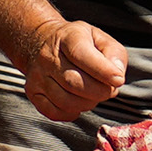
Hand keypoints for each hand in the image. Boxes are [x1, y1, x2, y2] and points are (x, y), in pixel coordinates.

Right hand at [13, 13, 133, 127]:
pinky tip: (78, 102)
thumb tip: (117, 75)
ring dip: (87, 103)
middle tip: (109, 90)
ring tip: (94, 95)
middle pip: (74, 82)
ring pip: (65, 101)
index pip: (81, 55)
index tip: (118, 80)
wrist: (42, 42)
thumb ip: (114, 53)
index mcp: (67, 37)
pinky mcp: (33, 92)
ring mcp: (37, 76)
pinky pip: (53, 112)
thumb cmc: (78, 43)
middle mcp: (48, 56)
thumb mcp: (99, 38)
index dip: (103, 70)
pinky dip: (71, 112)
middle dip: (99, 92)